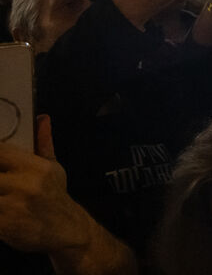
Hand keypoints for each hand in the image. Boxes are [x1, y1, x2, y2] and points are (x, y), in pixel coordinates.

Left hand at [0, 116, 92, 255]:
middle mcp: (25, 185)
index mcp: (36, 168)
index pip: (0, 152)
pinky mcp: (5, 224)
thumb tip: (41, 119)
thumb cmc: (56, 198)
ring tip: (2, 191)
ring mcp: (14, 205)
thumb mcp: (54, 168)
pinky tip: (1, 208)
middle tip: (1, 181)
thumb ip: (43, 143)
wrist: (66, 230)